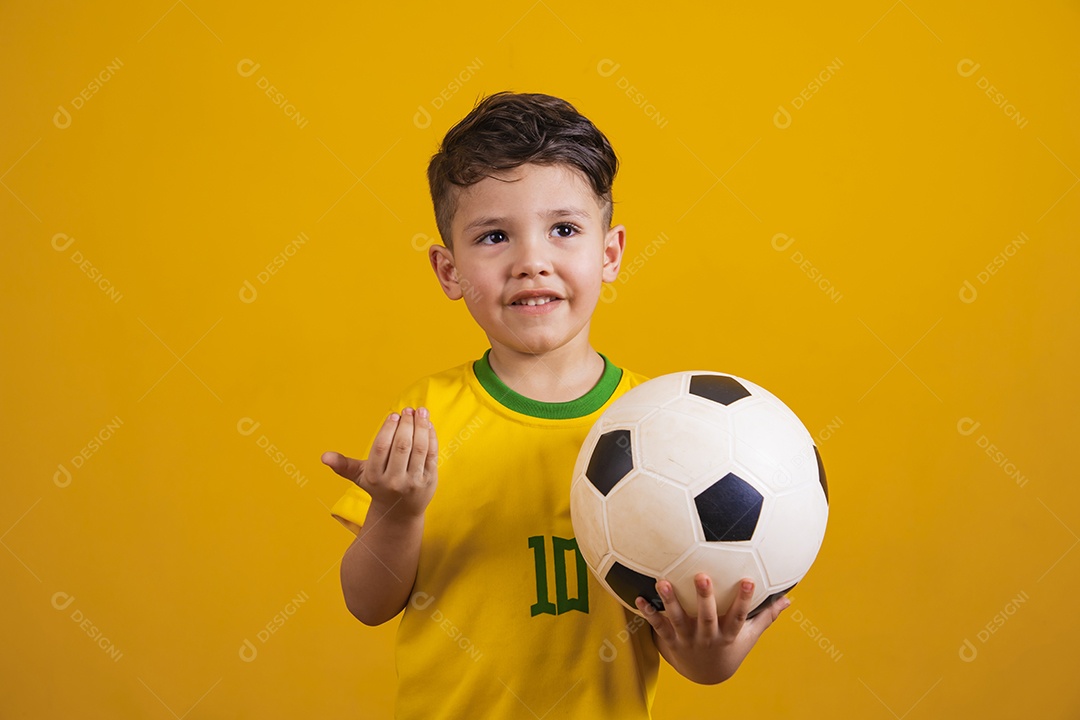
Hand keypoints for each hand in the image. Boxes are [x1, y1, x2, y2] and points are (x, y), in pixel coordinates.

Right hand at [321, 407, 438, 518]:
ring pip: (419, 448)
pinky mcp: (429, 481)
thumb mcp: (360, 477)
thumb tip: (324, 457)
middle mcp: (394, 481)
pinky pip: (431, 454)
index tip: (394, 415)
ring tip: (421, 412)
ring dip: (421, 426)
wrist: (399, 513)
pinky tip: (428, 424)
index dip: (388, 428)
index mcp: (375, 477)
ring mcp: (413, 482)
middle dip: (406, 424)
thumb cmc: (379, 486)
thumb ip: (343, 465)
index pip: (382, 447)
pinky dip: (431, 436)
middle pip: (402, 446)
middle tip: (408, 410)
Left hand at [635, 574, 789, 684]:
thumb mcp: (749, 636)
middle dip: (704, 597)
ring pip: (677, 620)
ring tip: (662, 582)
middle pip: (706, 617)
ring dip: (670, 601)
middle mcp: (707, 637)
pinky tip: (638, 598)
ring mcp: (687, 639)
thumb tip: (789, 598)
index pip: (738, 616)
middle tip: (702, 576)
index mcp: (728, 634)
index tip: (748, 580)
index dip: (744, 600)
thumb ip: (766, 616)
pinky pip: (657, 625)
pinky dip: (648, 612)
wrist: (705, 675)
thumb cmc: (730, 647)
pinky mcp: (670, 640)